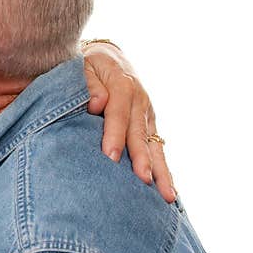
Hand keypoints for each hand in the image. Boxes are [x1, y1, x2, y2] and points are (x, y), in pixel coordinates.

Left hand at [82, 41, 175, 202]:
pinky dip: (164, 170)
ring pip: (155, 145)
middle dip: (141, 159)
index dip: (115, 135)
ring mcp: (147, 114)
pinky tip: (169, 191)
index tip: (111, 157)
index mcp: (122, 85)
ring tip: (166, 195)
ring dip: (161, 171)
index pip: (118, 113)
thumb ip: (89, 84)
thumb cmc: (87, 64)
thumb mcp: (84, 66)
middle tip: (141, 181)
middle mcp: (140, 101)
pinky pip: (157, 148)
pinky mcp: (149, 124)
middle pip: (140, 133)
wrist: (106, 56)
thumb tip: (97, 103)